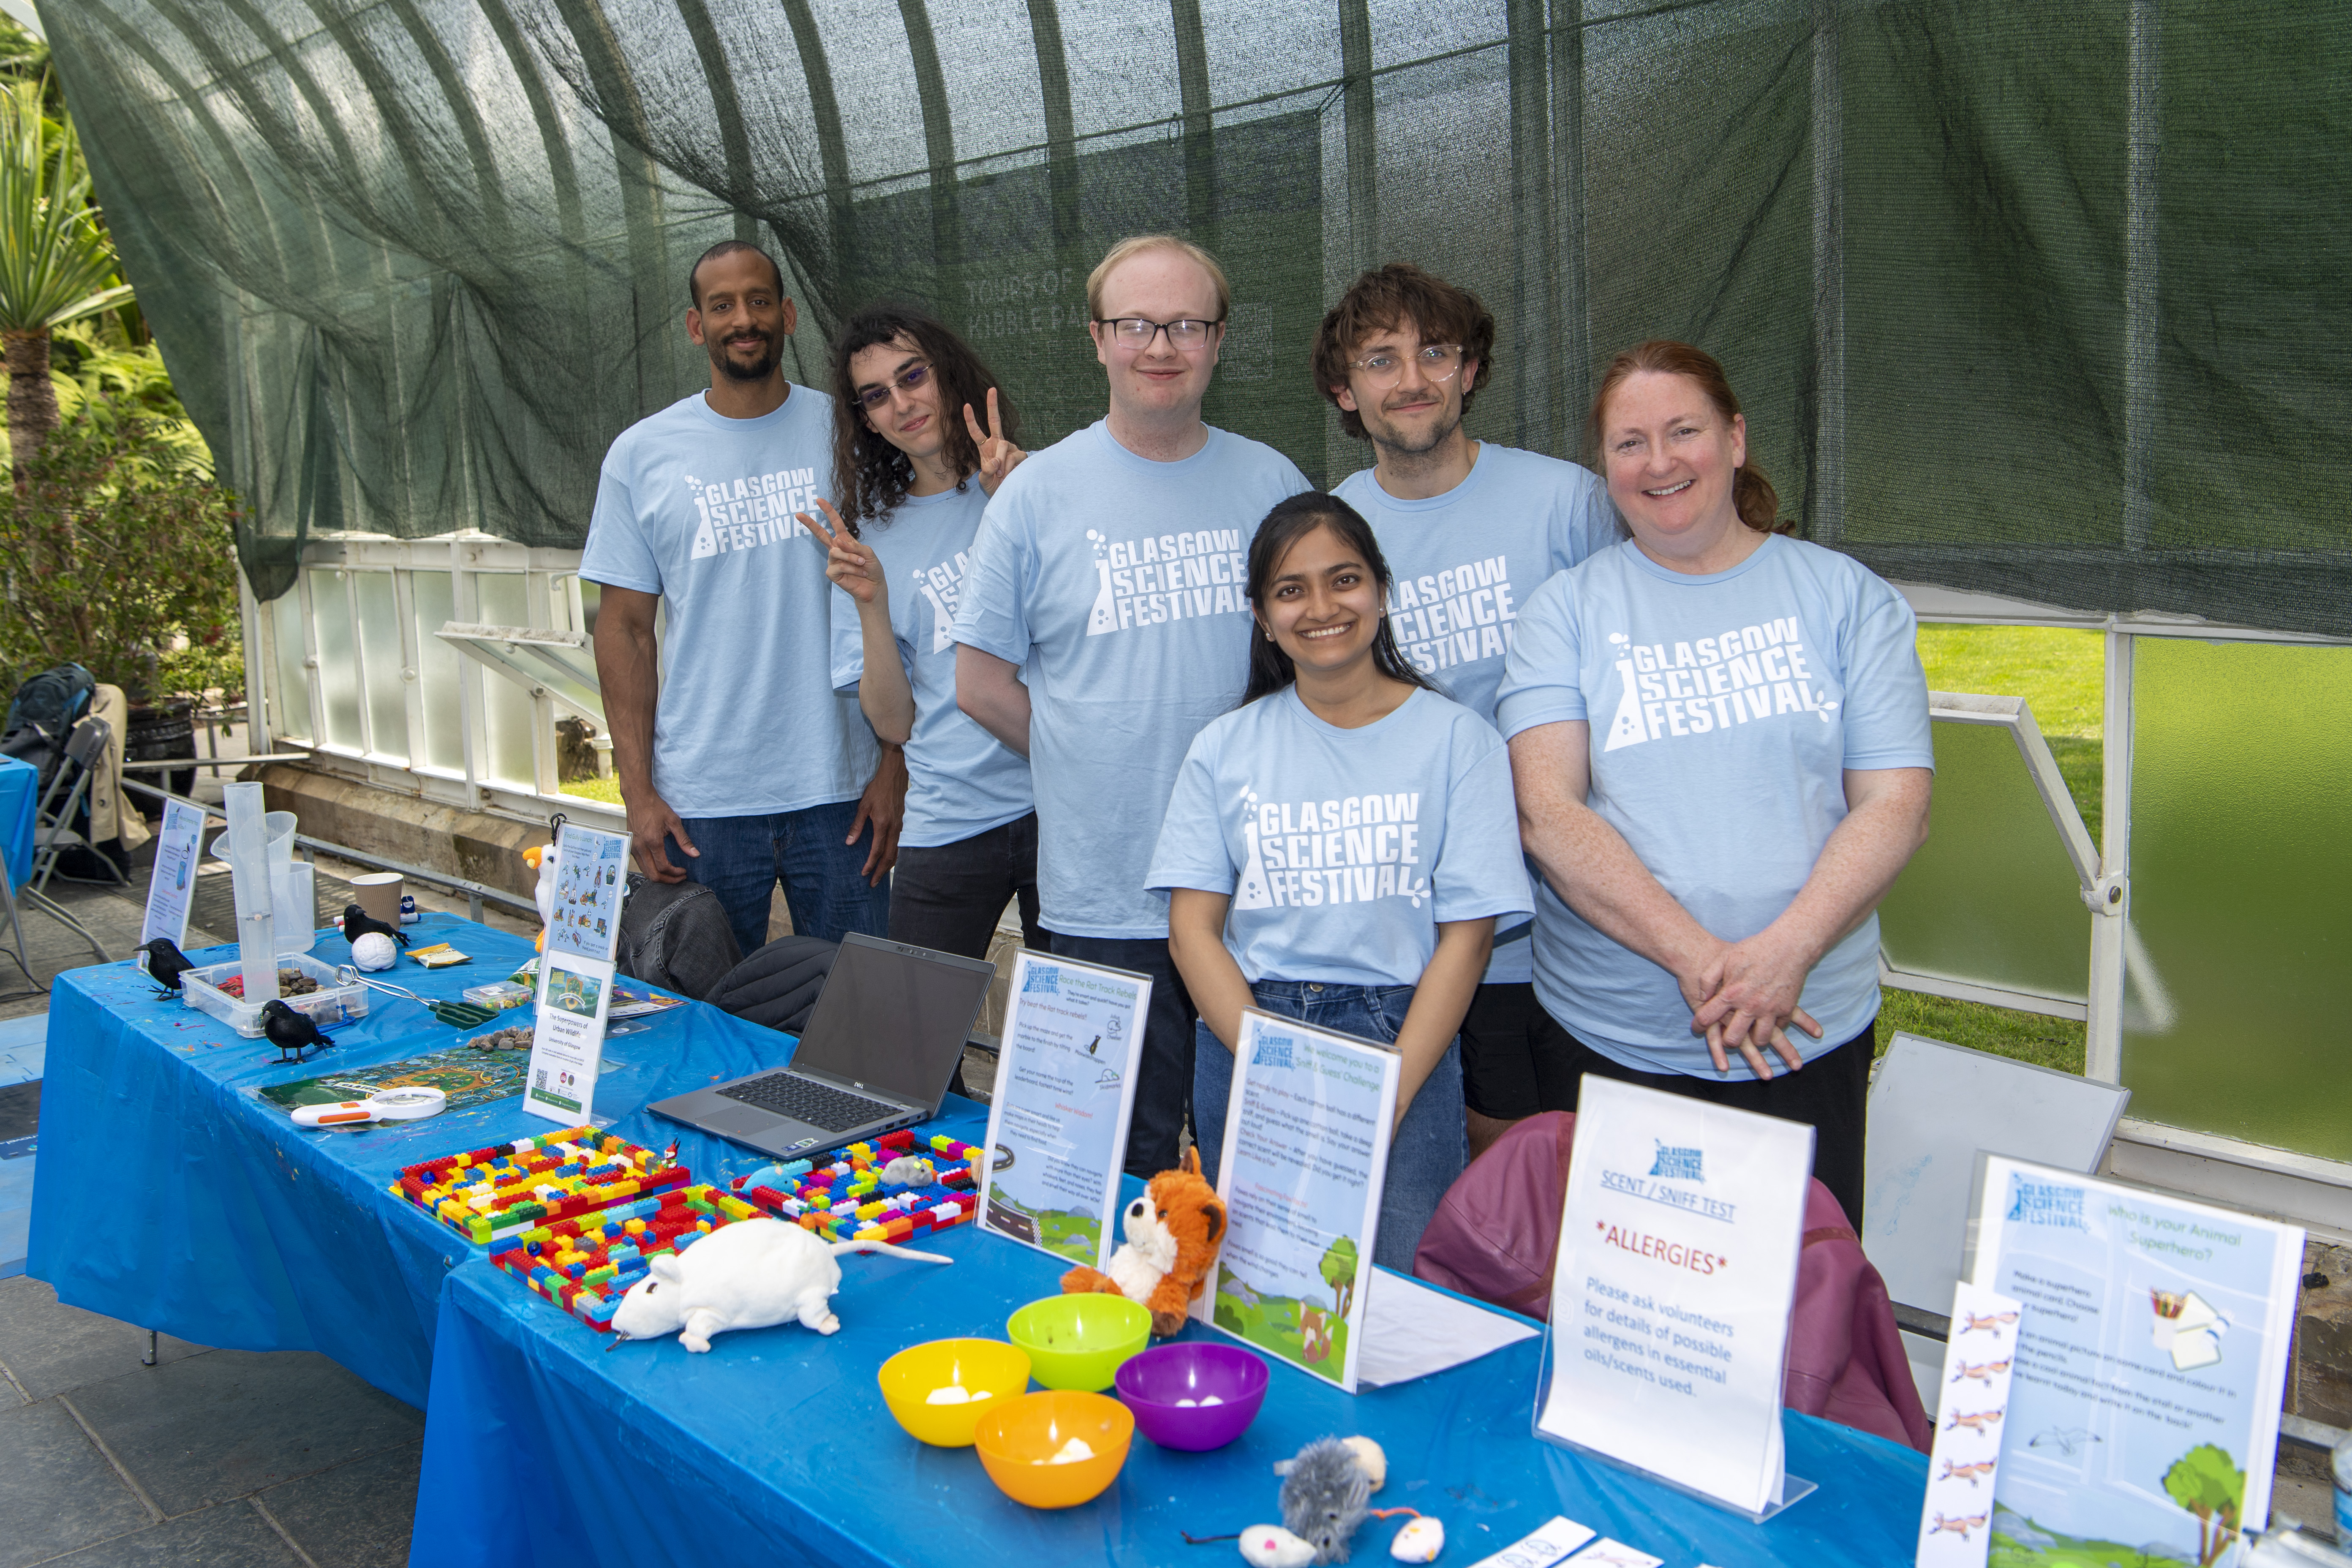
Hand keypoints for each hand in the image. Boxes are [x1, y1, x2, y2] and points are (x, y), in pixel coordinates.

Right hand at [624, 787, 695, 884]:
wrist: (638, 797)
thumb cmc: (655, 807)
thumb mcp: (674, 821)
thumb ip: (684, 840)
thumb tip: (695, 854)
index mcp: (652, 841)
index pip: (663, 867)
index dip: (675, 873)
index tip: (684, 871)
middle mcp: (640, 847)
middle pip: (652, 875)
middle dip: (668, 880)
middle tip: (679, 877)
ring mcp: (633, 848)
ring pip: (645, 872)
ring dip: (659, 876)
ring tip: (672, 873)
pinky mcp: (630, 847)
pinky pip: (641, 864)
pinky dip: (651, 869)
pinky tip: (661, 865)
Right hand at [798, 498, 886, 609]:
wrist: (874, 587)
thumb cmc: (871, 568)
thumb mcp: (868, 553)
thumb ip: (854, 546)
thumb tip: (838, 542)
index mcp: (845, 541)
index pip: (835, 524)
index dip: (828, 511)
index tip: (819, 500)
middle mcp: (836, 549)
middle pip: (820, 534)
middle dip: (810, 524)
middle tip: (798, 514)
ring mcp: (832, 561)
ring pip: (836, 552)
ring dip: (851, 557)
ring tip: (863, 563)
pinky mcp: (832, 573)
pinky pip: (838, 566)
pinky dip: (851, 568)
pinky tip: (859, 573)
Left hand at [849, 744, 906, 883]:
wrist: (895, 776)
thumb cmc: (878, 789)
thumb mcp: (863, 806)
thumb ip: (857, 826)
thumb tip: (850, 843)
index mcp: (883, 825)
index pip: (877, 851)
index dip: (870, 864)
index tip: (864, 874)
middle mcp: (895, 828)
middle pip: (889, 857)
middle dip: (881, 871)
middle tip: (873, 883)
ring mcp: (902, 826)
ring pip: (898, 852)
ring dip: (889, 865)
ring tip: (882, 875)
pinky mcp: (905, 823)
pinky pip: (902, 844)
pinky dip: (896, 855)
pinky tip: (892, 859)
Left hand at [965, 388, 1025, 494]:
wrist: (1008, 495)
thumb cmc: (995, 486)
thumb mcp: (985, 481)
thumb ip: (986, 471)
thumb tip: (995, 462)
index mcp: (985, 448)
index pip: (976, 432)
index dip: (971, 419)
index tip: (967, 405)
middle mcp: (997, 443)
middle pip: (994, 420)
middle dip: (992, 405)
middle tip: (992, 389)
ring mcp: (1010, 447)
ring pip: (1003, 446)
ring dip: (1001, 463)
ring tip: (1001, 476)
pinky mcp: (1020, 454)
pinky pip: (1014, 456)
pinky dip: (1010, 467)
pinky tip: (1010, 475)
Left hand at [1684, 929, 1822, 1079]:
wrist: (1788, 946)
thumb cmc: (1754, 949)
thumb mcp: (1724, 957)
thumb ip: (1707, 978)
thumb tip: (1702, 998)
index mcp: (1731, 993)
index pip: (1707, 1017)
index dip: (1699, 1025)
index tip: (1697, 1027)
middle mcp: (1750, 1006)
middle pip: (1733, 1039)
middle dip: (1727, 1040)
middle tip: (1727, 1034)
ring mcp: (1770, 1010)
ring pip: (1759, 1040)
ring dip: (1753, 1038)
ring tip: (1749, 1030)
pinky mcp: (1787, 1010)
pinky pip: (1778, 1028)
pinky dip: (1772, 1027)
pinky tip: (1767, 1019)